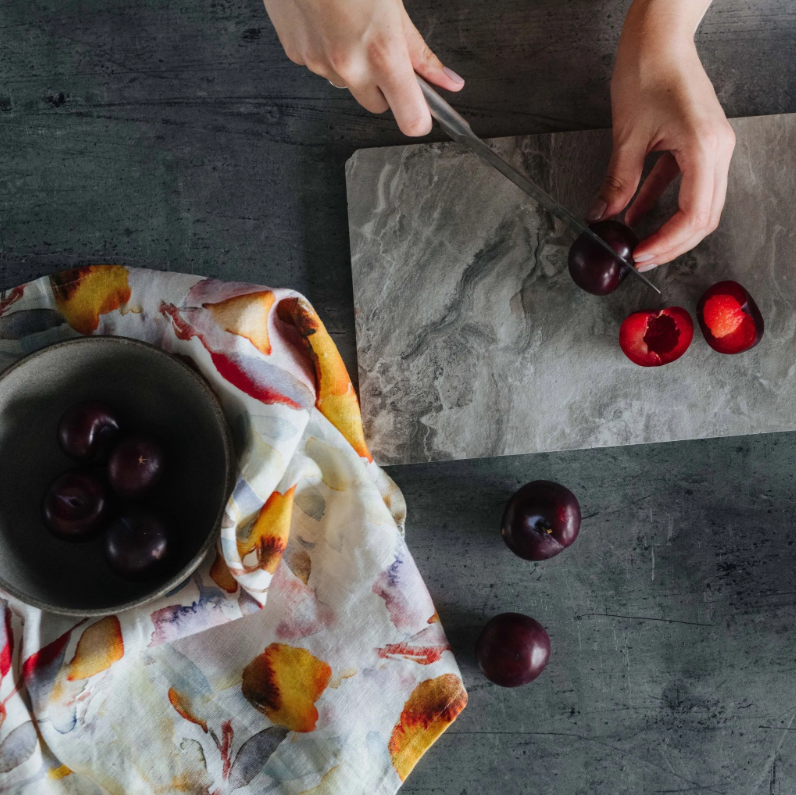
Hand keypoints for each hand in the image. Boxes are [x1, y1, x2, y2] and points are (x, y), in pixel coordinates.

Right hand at [263, 0, 463, 136]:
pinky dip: (328, 53)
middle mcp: (349, 66)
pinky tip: (329, 23)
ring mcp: (319, 63)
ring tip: (350, 27)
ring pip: (348, 86)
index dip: (419, 118)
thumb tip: (448, 81)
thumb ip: (420, 52)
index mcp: (382, 53)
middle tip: (382, 50)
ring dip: (354, 69)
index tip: (423, 111)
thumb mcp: (395, 7)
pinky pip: (322, 68)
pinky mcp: (297, 56)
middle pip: (378, 106)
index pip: (411, 119)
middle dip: (385, 87)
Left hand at [589, 0, 734, 271]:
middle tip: (639, 260)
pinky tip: (634, 214)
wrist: (659, 36)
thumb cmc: (648, 72)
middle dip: (672, 245)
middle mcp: (718, 151)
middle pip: (704, 218)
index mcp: (705, 149)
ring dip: (669, 228)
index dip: (666, 243)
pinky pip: (685, 184)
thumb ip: (618, 182)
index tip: (639, 256)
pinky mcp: (700, 143)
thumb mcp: (627, 135)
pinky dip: (662, 202)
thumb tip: (602, 216)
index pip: (693, 216)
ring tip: (638, 244)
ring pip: (699, 205)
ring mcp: (713, 147)